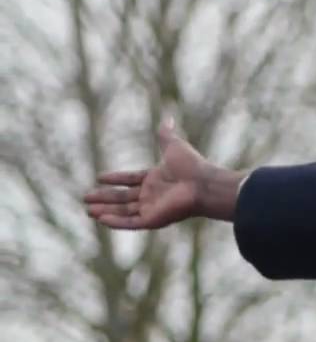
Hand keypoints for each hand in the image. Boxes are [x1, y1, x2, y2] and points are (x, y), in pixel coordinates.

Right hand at [84, 119, 241, 228]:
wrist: (203, 183)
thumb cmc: (192, 166)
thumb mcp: (174, 147)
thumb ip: (166, 135)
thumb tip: (168, 119)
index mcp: (156, 179)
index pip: (131, 180)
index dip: (116, 179)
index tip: (99, 177)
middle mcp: (153, 195)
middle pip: (123, 198)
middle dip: (105, 198)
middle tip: (85, 197)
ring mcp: (153, 208)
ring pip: (124, 211)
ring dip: (105, 210)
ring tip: (88, 209)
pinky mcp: (153, 220)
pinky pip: (131, 223)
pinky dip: (116, 221)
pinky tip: (101, 219)